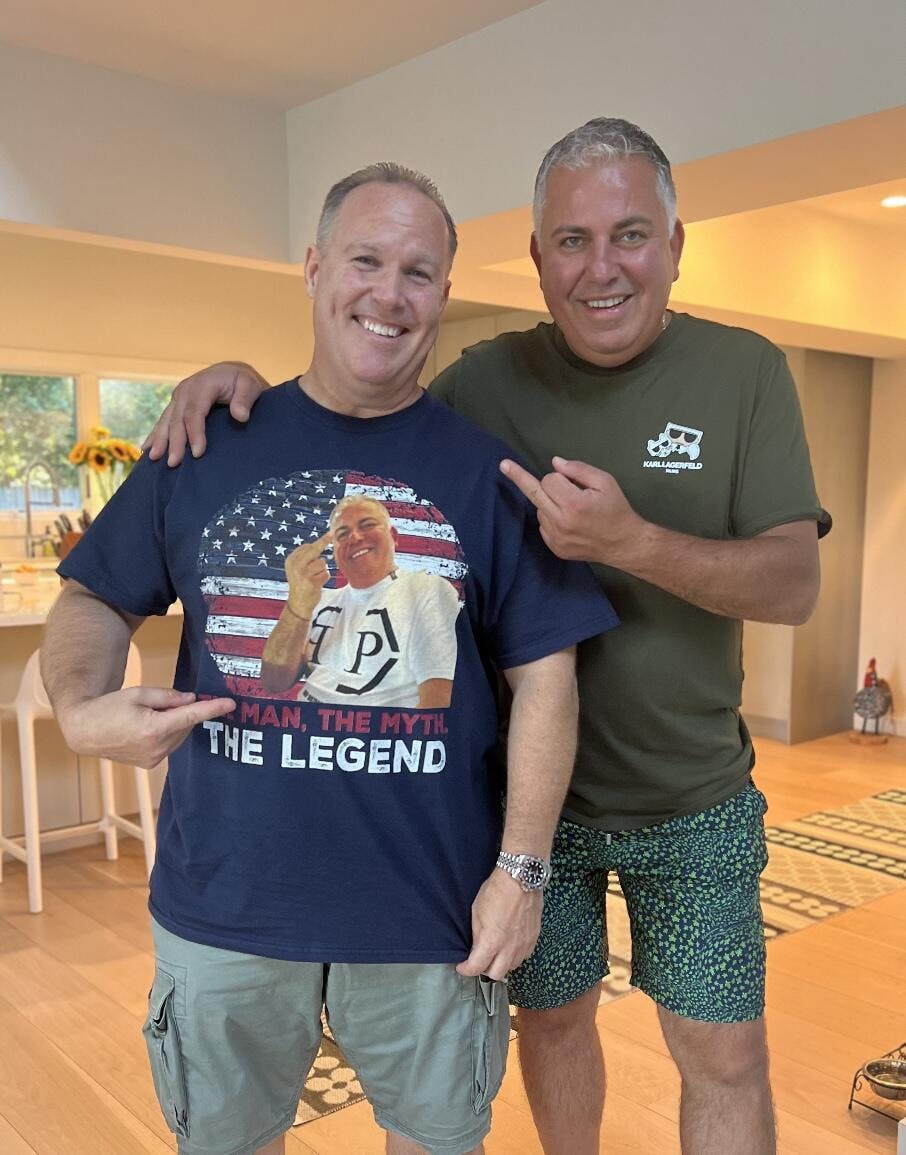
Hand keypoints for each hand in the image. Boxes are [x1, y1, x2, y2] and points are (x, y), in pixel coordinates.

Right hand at [57, 687, 235, 769]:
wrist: (84, 731)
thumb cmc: (108, 707)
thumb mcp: (138, 694)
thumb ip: (168, 697)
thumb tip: (191, 700)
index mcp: (153, 728)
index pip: (191, 716)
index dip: (212, 709)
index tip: (230, 704)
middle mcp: (156, 748)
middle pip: (185, 725)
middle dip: (180, 712)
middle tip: (157, 704)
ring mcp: (153, 759)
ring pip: (179, 736)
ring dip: (173, 724)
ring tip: (146, 717)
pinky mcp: (149, 764)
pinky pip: (169, 745)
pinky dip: (166, 734)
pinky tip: (146, 728)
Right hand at [142, 361, 270, 466]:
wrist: (230, 373)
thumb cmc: (242, 382)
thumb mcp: (250, 385)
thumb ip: (245, 399)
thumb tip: (240, 416)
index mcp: (202, 385)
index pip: (195, 412)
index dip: (194, 433)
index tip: (197, 453)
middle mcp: (186, 389)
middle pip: (177, 419)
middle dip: (174, 442)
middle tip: (173, 463)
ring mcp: (178, 397)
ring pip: (166, 420)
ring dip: (159, 440)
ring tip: (154, 458)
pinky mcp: (175, 404)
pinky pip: (163, 420)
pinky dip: (155, 434)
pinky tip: (147, 448)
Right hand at [285, 533, 330, 618]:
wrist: (298, 604)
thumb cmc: (301, 584)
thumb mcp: (298, 569)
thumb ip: (306, 558)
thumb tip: (320, 543)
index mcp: (291, 560)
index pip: (307, 546)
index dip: (320, 542)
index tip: (330, 533)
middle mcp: (295, 565)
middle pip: (314, 550)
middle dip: (324, 542)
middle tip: (332, 533)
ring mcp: (302, 573)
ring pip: (322, 563)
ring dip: (322, 570)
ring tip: (315, 579)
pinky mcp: (310, 581)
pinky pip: (325, 574)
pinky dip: (324, 578)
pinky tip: (316, 585)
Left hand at [456, 868, 542, 980]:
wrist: (521, 878)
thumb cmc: (498, 890)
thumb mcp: (476, 912)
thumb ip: (477, 935)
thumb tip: (476, 947)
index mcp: (492, 942)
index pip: (476, 968)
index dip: (466, 969)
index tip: (462, 966)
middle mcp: (509, 948)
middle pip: (495, 974)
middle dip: (484, 969)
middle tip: (479, 960)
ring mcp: (523, 944)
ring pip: (511, 967)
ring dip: (501, 963)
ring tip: (495, 952)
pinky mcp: (533, 938)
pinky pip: (524, 957)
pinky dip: (515, 956)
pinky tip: (510, 946)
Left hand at [500, 455, 642, 566]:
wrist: (624, 544)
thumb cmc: (616, 509)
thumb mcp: (605, 481)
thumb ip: (578, 469)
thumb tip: (554, 462)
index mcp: (573, 504)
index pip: (549, 480)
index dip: (560, 477)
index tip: (569, 479)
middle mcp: (560, 522)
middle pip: (534, 493)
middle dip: (519, 477)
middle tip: (503, 464)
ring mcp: (555, 538)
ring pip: (540, 509)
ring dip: (550, 503)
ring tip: (573, 509)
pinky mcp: (554, 548)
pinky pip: (543, 525)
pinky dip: (551, 518)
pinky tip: (569, 522)